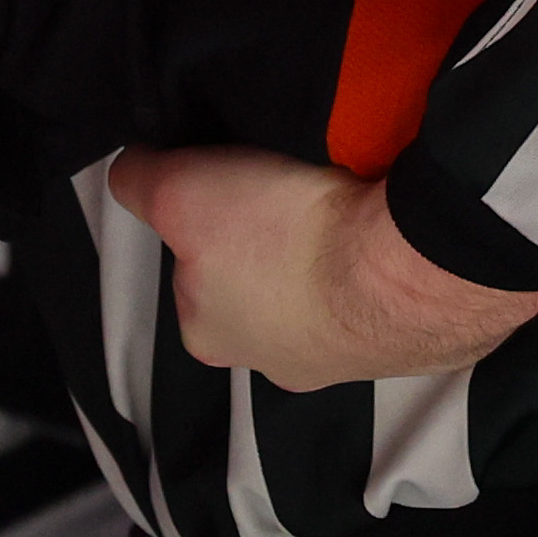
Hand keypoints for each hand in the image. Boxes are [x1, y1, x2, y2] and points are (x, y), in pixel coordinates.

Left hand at [108, 143, 537, 392]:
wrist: (402, 270)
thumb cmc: (282, 236)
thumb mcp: (180, 190)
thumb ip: (139, 180)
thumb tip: (131, 170)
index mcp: (210, 337)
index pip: (194, 273)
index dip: (209, 228)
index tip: (238, 193)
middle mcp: (272, 366)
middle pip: (257, 291)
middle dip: (272, 251)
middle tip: (292, 199)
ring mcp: (345, 363)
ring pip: (322, 301)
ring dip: (330, 265)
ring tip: (344, 214)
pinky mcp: (406, 347)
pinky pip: (380, 302)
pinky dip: (378, 274)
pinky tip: (383, 240)